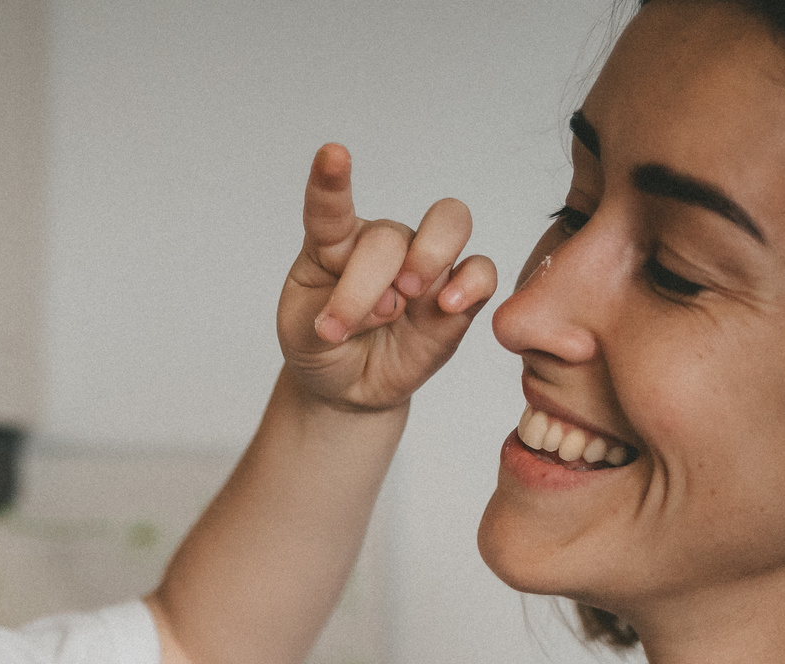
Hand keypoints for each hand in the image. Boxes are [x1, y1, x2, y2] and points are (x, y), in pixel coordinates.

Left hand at [279, 143, 497, 412]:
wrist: (347, 388)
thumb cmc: (322, 347)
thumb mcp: (303, 334)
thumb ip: (333, 312)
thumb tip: (390, 304)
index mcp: (336, 243)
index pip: (333, 207)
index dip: (332, 181)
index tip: (333, 155)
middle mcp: (384, 244)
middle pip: (389, 237)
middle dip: (364, 287)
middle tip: (342, 327)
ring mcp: (424, 267)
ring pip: (448, 224)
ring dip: (430, 255)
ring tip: (407, 294)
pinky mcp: (457, 299)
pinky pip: (481, 271)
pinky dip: (471, 283)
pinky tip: (448, 306)